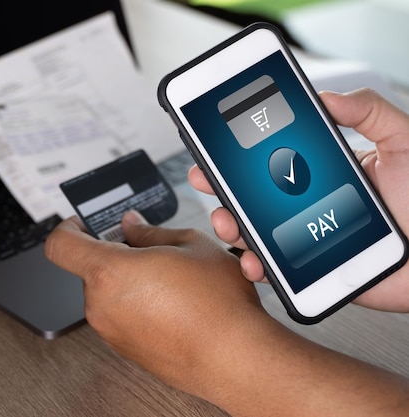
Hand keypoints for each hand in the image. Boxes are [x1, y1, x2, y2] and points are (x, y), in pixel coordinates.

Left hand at [45, 210, 408, 415]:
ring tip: (168, 278)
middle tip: (145, 247)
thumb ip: (149, 232)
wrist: (236, 358)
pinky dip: (136, 305)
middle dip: (113, 254)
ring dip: (128, 281)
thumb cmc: (217, 305)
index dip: (69, 227)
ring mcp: (112, 331)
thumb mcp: (188, 245)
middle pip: (89, 268)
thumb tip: (131, 227)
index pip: (60, 244)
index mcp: (109, 272)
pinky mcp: (126, 349)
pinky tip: (171, 302)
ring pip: (107, 293)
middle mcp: (102, 305)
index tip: (83, 223)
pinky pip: (121, 316)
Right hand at [188, 88, 408, 311]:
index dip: (241, 153)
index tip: (217, 144)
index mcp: (322, 174)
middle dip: (220, 186)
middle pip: (252, 195)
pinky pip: (274, 270)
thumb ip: (370, 112)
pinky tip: (254, 260)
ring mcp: (304, 239)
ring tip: (227, 221)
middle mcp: (307, 205)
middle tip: (205, 177)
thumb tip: (326, 96)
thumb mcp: (404, 142)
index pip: (272, 159)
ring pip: (254, 232)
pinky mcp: (310, 271)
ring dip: (230, 225)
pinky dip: (256, 267)